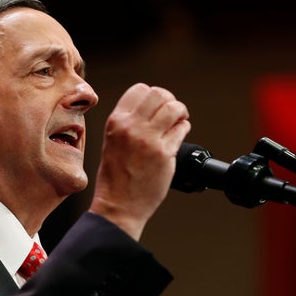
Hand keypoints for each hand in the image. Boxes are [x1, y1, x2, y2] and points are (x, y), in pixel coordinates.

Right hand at [88, 83, 190, 239]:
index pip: (139, 90)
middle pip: (159, 94)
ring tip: (179, 121)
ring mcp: (149, 140)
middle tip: (173, 112)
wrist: (118, 206)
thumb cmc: (115, 179)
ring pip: (174, 108)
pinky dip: (184, 128)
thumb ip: (128, 124)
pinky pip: (182, 129)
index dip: (152, 96)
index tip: (158, 106)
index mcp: (116, 122)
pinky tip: (179, 136)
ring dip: (180, 112)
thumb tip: (151, 110)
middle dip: (169, 100)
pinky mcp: (164, 154)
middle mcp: (131, 127)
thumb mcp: (112, 142)